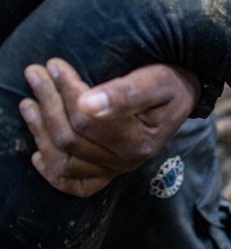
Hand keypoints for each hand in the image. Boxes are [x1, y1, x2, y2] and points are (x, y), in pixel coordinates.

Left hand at [18, 59, 199, 197]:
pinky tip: (38, 153)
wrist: (184, 96)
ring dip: (40, 132)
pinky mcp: (108, 173)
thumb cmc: (170, 84)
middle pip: (71, 138)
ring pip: (65, 160)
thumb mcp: (156, 81)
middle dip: (48, 104)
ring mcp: (116, 170)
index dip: (65, 91)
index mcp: (139, 140)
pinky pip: (74, 184)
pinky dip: (52, 173)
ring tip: (29, 104)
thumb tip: (86, 103)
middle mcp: (127, 160)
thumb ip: (125, 92)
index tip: (53, 64)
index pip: (87, 120)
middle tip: (34, 74)